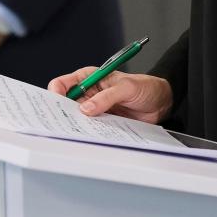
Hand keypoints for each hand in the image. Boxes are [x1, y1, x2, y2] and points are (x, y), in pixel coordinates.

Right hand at [48, 67, 172, 123]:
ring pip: (77, 119)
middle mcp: (89, 94)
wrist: (160, 101)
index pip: (64, 83)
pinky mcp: (102, 123)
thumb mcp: (127, 87)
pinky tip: (89, 138)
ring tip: (75, 133)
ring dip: (76, 126)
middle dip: (62, 113)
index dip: (56, 93)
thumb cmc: (145, 86)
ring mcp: (95, 110)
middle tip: (61, 124)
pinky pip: (90, 129)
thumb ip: (107, 97)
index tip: (56, 103)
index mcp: (90, 78)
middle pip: (66, 104)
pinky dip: (88, 134)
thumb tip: (86, 108)